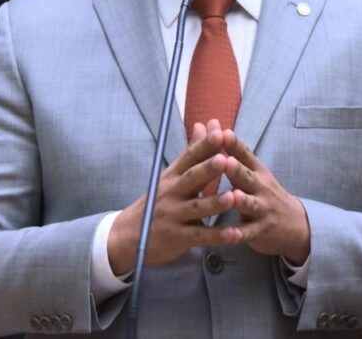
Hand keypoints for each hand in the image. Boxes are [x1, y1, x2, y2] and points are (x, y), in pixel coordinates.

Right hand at [107, 124, 238, 274]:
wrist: (127, 235)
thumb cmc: (157, 202)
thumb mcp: (170, 176)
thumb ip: (191, 153)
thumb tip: (202, 124)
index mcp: (172, 176)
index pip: (189, 157)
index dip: (204, 146)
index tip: (220, 133)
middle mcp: (172, 193)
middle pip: (191, 179)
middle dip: (208, 169)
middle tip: (225, 160)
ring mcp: (174, 215)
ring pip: (197, 208)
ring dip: (215, 203)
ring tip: (233, 197)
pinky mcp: (177, 237)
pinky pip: (199, 236)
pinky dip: (217, 236)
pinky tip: (234, 234)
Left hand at [222, 130, 310, 263]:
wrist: (295, 224)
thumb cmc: (265, 193)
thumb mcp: (252, 171)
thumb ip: (230, 151)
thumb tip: (210, 123)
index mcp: (257, 171)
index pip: (246, 155)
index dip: (235, 145)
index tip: (224, 133)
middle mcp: (261, 188)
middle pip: (248, 177)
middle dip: (237, 170)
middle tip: (226, 161)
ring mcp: (263, 209)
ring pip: (251, 204)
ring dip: (242, 200)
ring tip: (233, 196)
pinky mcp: (261, 231)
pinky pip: (249, 233)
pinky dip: (239, 234)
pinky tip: (229, 236)